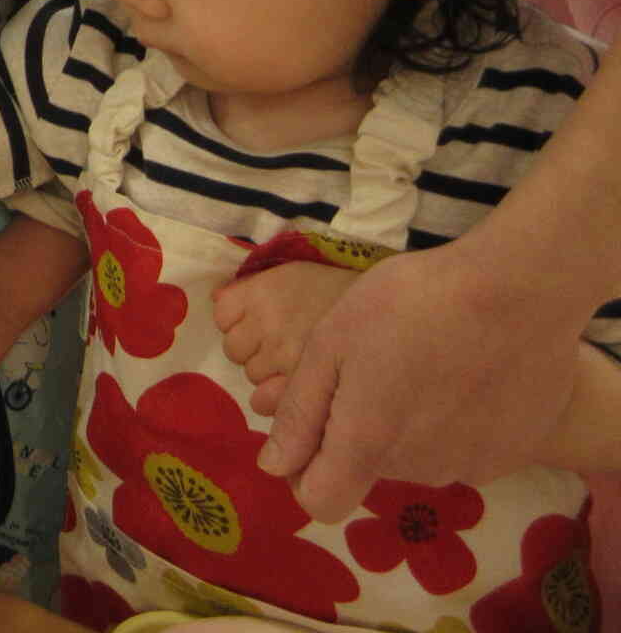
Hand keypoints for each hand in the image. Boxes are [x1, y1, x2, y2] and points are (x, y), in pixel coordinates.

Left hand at [213, 263, 354, 415]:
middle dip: (256, 349)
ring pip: (252, 378)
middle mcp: (269, 323)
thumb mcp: (294, 276)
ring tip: (301, 366)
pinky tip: (299, 389)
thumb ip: (250, 289)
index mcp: (264, 291)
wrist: (401, 311)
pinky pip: (264, 403)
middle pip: (235, 350)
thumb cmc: (345, 296)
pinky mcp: (303, 389)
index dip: (240, 322)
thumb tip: (215, 299)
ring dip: (269, 375)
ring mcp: (285, 358)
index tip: (263, 324)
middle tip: (289, 346)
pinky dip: (274, 400)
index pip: (223, 314)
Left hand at [260, 240, 580, 519]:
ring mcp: (471, 466)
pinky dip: (455, 423)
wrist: (518, 292)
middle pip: (368, 469)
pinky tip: (464, 373)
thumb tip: (274, 467)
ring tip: (423, 360)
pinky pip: (463, 449)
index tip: (312, 425)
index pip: (321, 502)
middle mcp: (418, 471)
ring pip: (416, 457)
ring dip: (407, 424)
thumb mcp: (331, 344)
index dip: (303, 471)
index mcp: (367, 447)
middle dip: (357, 429)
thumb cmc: (408, 305)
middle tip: (375, 363)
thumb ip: (300, 412)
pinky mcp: (513, 454)